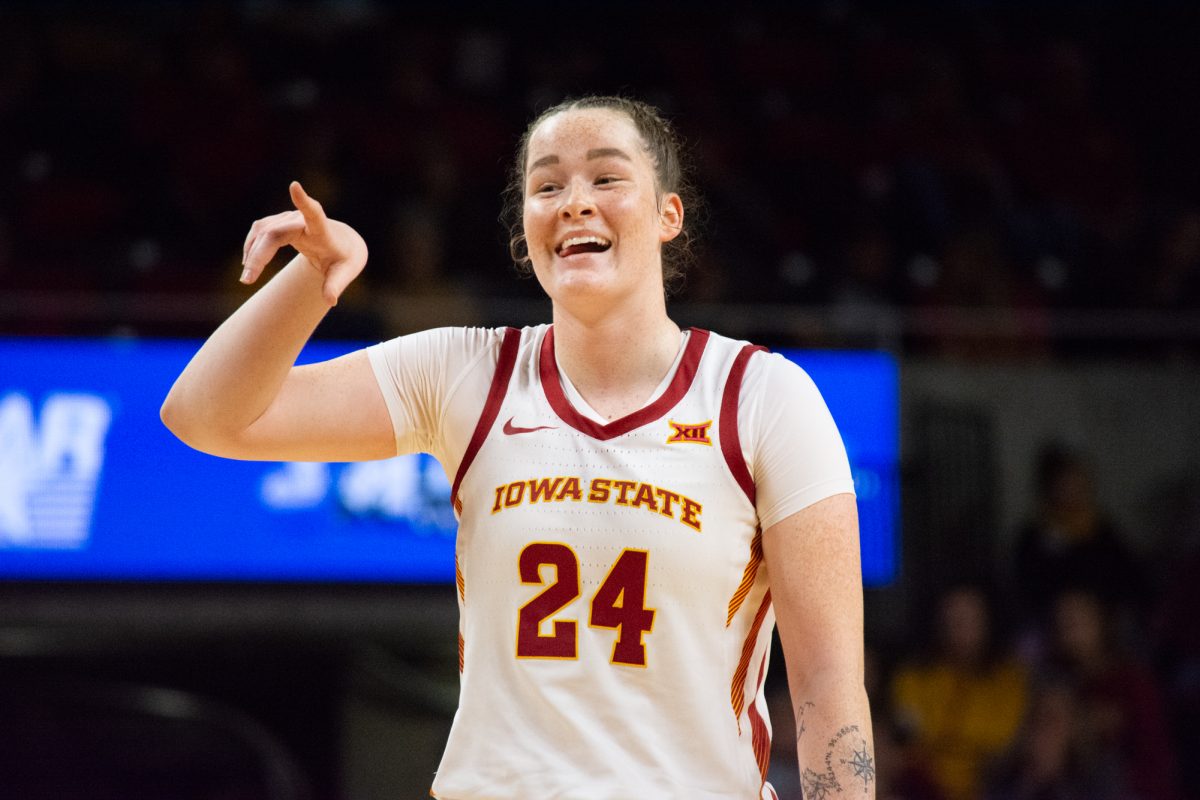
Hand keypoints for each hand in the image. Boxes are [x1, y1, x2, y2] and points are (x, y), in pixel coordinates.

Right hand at [240, 181, 367, 305]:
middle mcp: (302, 220)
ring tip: (247, 278)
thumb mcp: (344, 273)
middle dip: (259, 255)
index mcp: (322, 230)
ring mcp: (288, 219)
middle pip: (274, 233)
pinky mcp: (279, 222)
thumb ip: (336, 285)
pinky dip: (252, 248)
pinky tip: (249, 265)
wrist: (342, 244)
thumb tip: (331, 301)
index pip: (314, 213)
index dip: (304, 201)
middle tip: (247, 280)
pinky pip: (259, 232)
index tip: (295, 186)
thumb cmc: (344, 259)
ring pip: (263, 232)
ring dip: (252, 253)